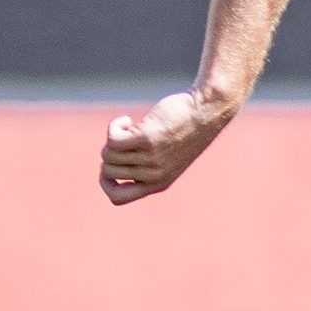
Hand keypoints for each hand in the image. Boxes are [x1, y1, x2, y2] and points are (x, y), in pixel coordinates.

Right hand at [99, 90, 232, 204]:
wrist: (205, 111)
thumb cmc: (184, 130)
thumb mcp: (167, 157)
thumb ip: (145, 166)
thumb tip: (110, 162)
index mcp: (158, 184)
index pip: (118, 199)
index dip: (106, 184)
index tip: (109, 165)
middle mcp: (154, 175)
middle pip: (108, 170)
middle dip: (109, 152)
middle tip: (126, 138)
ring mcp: (150, 158)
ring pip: (109, 153)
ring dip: (113, 136)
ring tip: (129, 126)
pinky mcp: (147, 138)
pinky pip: (113, 139)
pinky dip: (114, 126)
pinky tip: (126, 120)